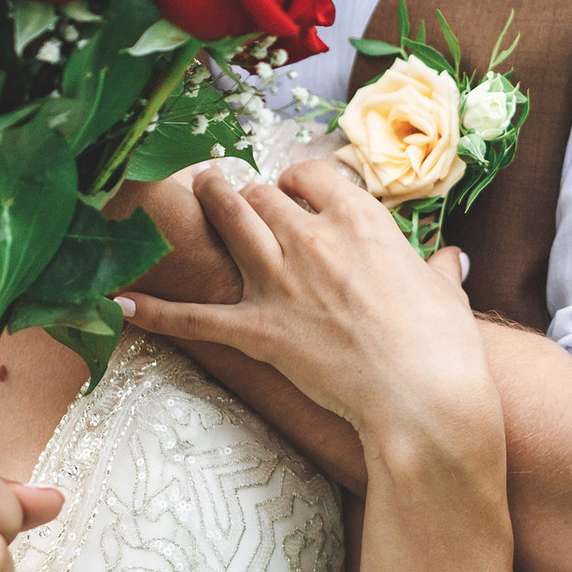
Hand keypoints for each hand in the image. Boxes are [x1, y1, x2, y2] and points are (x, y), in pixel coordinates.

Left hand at [116, 162, 493, 458]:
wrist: (422, 396)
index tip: (296, 189)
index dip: (299, 180)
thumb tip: (449, 261)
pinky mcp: (258, 331)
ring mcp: (280, 283)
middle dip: (247, 191)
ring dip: (208, 203)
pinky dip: (157, 311)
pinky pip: (196, 317)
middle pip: (263, 195)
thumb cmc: (442, 345)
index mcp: (361, 220)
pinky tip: (122, 303)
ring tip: (192, 190)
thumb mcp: (444, 295)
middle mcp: (313, 239)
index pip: (312, 175)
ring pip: (229, 223)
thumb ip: (437, 271)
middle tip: (232, 188)